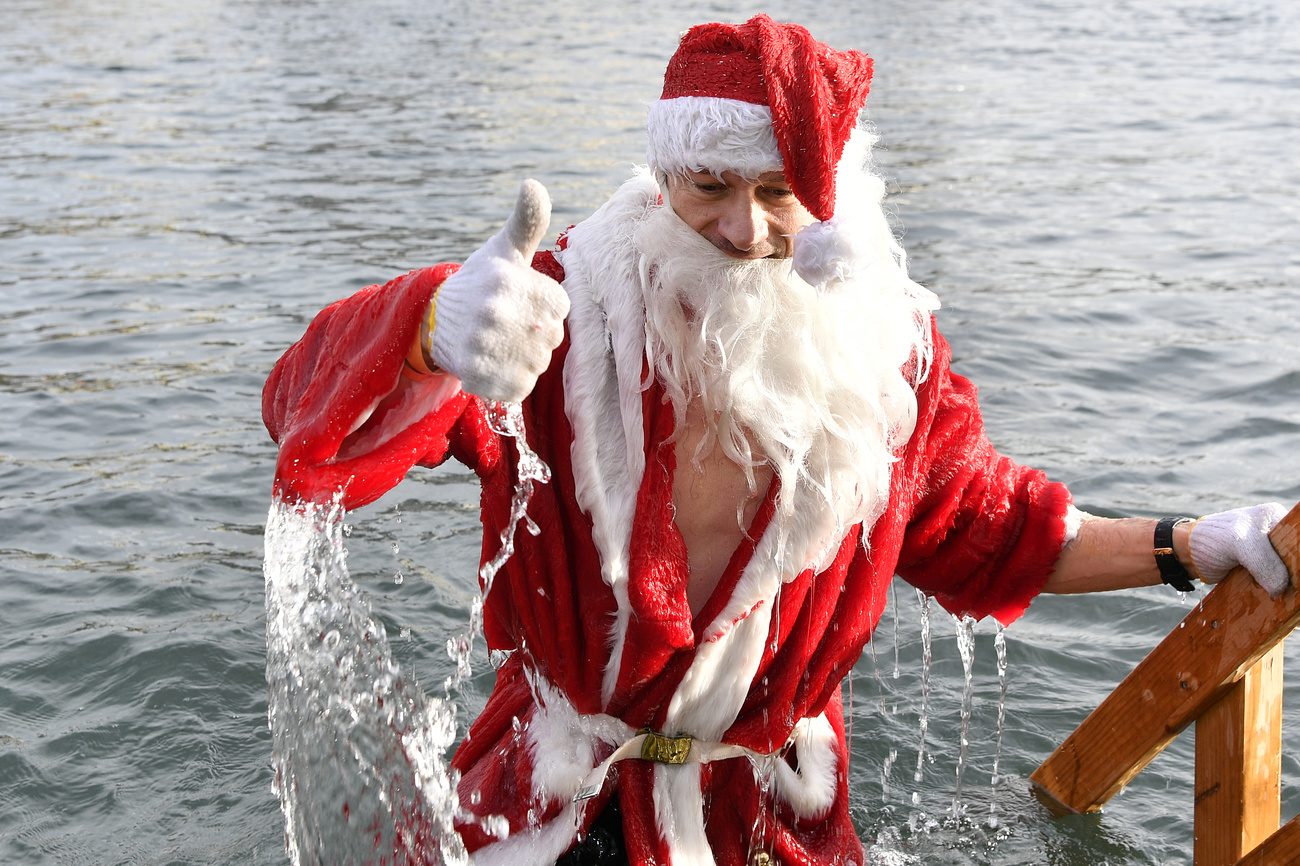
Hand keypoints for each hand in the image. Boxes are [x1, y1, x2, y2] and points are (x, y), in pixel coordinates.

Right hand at [428, 179, 568, 401]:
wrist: (433, 321)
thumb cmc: (480, 281)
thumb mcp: (505, 248)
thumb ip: (528, 219)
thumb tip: (533, 184)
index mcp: (510, 281)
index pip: (561, 307)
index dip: (545, 305)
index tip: (519, 298)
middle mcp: (497, 314)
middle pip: (552, 338)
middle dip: (536, 333)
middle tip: (508, 322)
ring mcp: (487, 348)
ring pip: (538, 365)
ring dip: (526, 358)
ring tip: (500, 341)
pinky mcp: (479, 378)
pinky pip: (520, 387)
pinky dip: (513, 380)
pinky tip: (495, 361)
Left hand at [1189, 503, 1290, 595]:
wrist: (1185, 554)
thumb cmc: (1210, 539)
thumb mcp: (1241, 545)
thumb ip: (1265, 563)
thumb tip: (1282, 589)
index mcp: (1275, 518)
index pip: (1296, 537)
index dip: (1297, 555)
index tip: (1295, 571)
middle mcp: (1274, 533)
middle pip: (1294, 556)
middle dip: (1293, 572)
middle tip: (1291, 587)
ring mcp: (1267, 552)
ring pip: (1287, 570)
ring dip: (1285, 584)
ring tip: (1285, 594)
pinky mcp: (1260, 569)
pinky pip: (1275, 581)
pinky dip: (1275, 590)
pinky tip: (1275, 596)